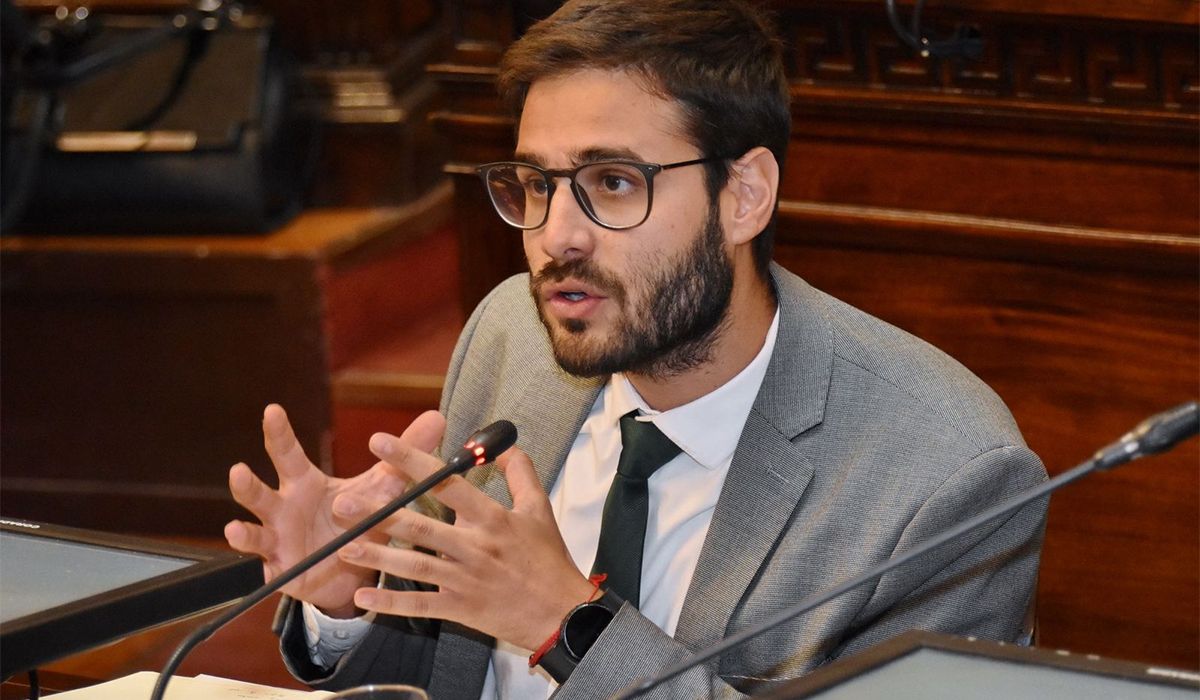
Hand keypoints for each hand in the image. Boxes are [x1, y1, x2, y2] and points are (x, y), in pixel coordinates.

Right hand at [223, 404, 442, 616]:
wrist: (353, 571)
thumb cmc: (358, 519)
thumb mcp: (383, 487)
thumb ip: (403, 454)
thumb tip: (436, 416)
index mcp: (304, 484)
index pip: (288, 454)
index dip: (279, 433)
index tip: (272, 410)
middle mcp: (283, 508)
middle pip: (260, 491)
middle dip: (247, 482)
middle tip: (237, 469)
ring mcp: (275, 539)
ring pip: (253, 529)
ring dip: (243, 531)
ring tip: (235, 528)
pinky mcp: (279, 569)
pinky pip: (264, 566)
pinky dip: (254, 561)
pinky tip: (243, 545)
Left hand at [331, 432, 595, 649]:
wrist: (561, 613)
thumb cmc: (549, 559)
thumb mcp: (540, 509)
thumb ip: (521, 472)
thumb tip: (503, 445)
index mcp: (491, 518)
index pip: (446, 481)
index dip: (411, 460)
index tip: (379, 442)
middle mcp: (474, 547)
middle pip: (420, 525)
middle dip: (379, 513)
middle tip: (343, 501)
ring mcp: (464, 580)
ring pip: (414, 566)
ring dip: (377, 558)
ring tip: (344, 548)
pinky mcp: (460, 608)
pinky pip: (420, 606)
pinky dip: (391, 606)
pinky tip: (363, 600)